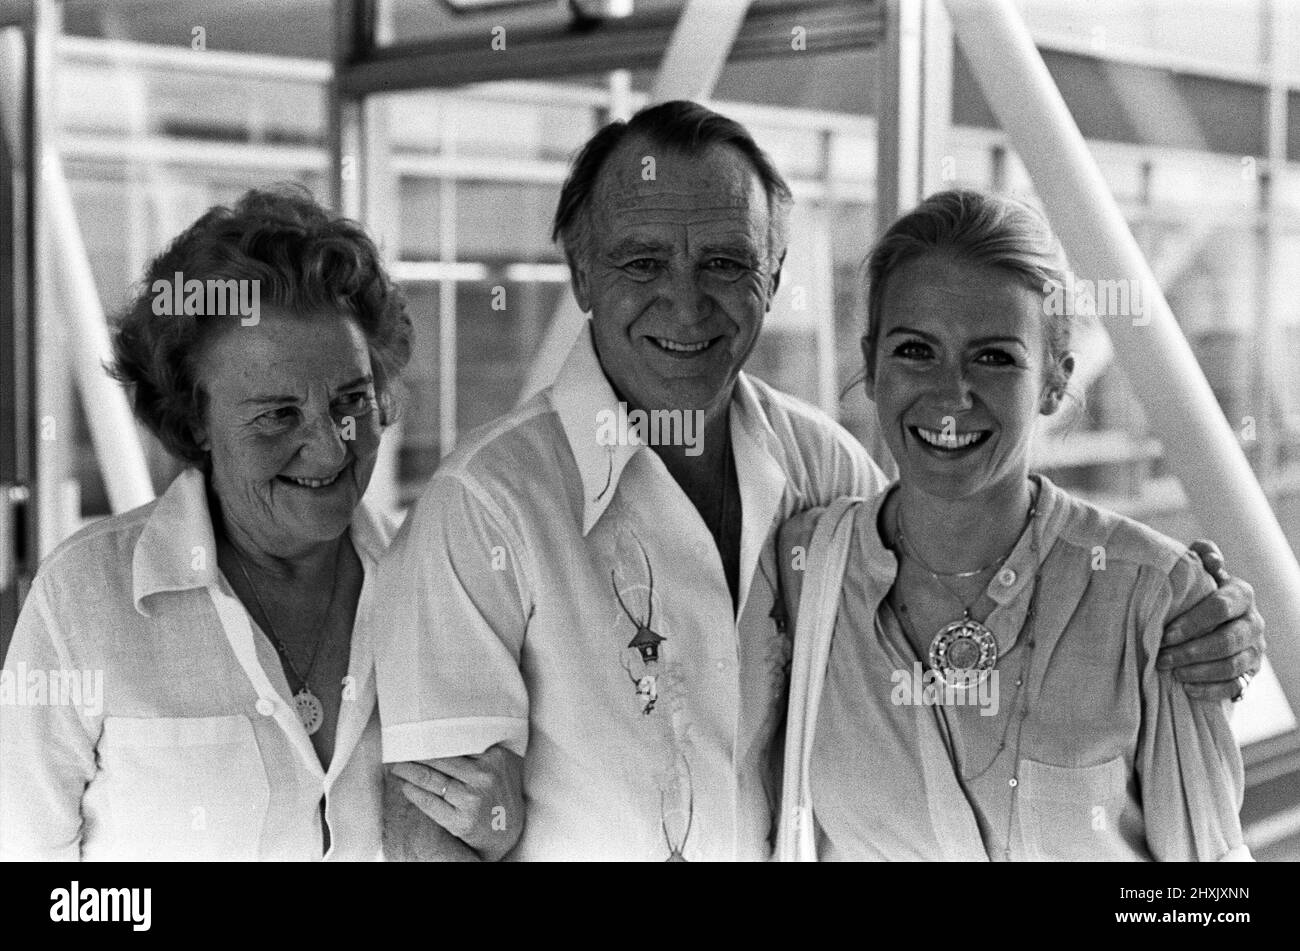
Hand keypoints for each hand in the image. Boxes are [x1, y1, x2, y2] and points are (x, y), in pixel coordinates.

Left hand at [389, 745, 524, 860]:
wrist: (509, 831)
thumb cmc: (501, 793)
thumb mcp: (501, 765)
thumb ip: (482, 749)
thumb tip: (445, 733)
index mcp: (494, 758)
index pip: (455, 744)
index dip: (433, 739)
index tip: (419, 735)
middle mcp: (483, 777)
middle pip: (439, 760)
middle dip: (416, 755)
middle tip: (400, 750)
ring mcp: (472, 799)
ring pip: (431, 780)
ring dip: (409, 772)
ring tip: (397, 767)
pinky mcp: (461, 821)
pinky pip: (429, 802)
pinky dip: (414, 793)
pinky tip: (406, 786)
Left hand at [1158, 540, 1265, 700]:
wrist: (1211, 621)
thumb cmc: (1196, 593)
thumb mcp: (1197, 572)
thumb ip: (1200, 557)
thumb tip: (1208, 555)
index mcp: (1240, 594)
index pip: (1220, 608)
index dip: (1192, 623)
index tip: (1164, 634)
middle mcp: (1253, 622)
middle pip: (1227, 641)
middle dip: (1191, 651)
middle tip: (1162, 657)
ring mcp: (1255, 649)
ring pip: (1232, 665)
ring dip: (1198, 671)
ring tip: (1170, 672)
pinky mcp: (1251, 672)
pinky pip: (1236, 686)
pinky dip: (1210, 689)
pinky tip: (1186, 688)